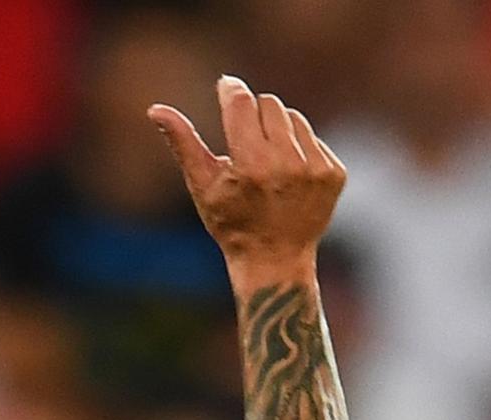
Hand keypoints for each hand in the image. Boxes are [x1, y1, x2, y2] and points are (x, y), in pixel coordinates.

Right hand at [150, 75, 344, 277]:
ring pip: (293, 118)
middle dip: (254, 117)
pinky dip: (299, 150)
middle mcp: (286, 164)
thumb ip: (183, 144)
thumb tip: (155, 109)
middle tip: (245, 146)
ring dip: (278, 133)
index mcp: (251, 166)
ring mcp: (314, 168)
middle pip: (269, 104)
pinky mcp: (334, 173)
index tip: (226, 86)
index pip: (242, 103)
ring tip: (267, 165)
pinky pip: (313, 138)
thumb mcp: (202, 186)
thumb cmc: (231, 223)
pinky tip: (289, 178)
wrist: (274, 262)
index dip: (231, 90)